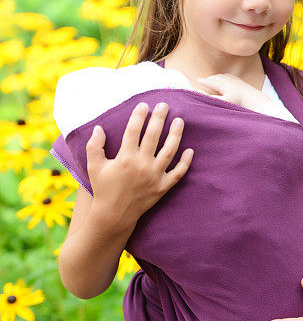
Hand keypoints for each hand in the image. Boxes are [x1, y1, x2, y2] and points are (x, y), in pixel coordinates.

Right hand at [86, 101, 193, 226]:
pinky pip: (178, 173)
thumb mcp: (94, 167)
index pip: (133, 131)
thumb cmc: (103, 188)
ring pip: (169, 151)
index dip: (139, 116)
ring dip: (176, 135)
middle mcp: (142, 165)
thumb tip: (98, 127)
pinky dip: (185, 162)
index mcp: (125, 158)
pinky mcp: (163, 187)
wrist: (114, 215)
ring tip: (180, 121)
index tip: (144, 105)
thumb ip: (94, 146)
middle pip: (153, 136)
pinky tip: (190, 150)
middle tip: (164, 105)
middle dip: (159, 118)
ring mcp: (154, 176)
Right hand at [196, 73, 270, 111]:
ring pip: (222, 76)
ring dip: (216, 77)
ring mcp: (234, 79)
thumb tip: (201, 93)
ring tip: (212, 79)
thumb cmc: (237, 102)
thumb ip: (211, 98)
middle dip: (209, 78)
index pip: (210, 82)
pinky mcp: (239, 80)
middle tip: (203, 80)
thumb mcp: (223, 102)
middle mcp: (228, 80)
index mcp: (222, 85)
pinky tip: (224, 78)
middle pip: (215, 77)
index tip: (197, 80)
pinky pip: (229, 76)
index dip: (203, 81)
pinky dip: (224, 76)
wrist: (253, 98)